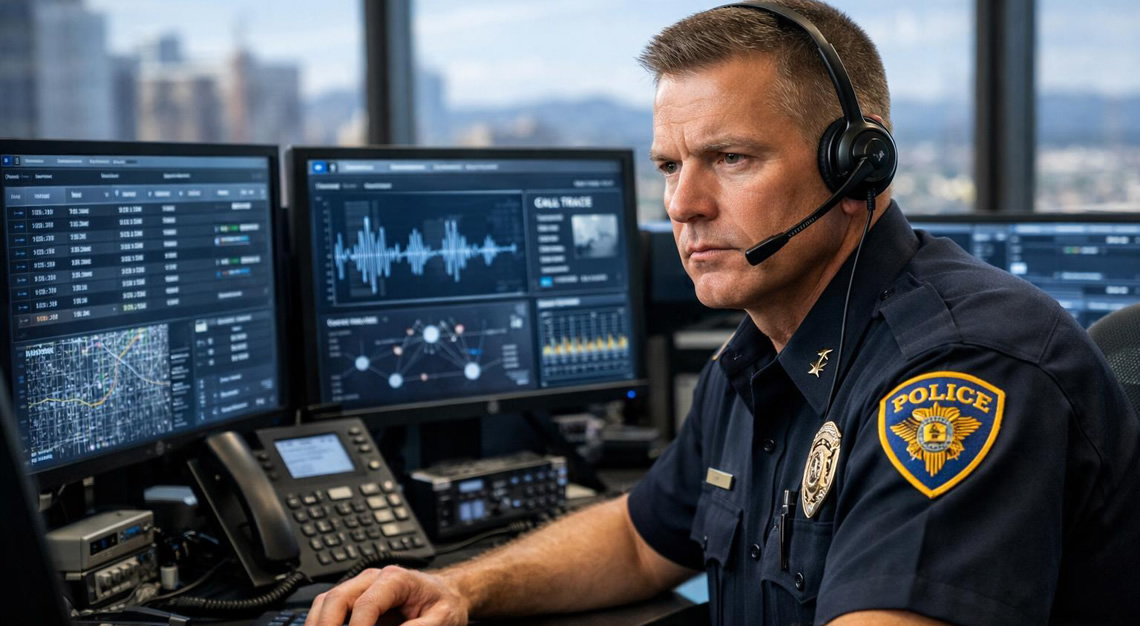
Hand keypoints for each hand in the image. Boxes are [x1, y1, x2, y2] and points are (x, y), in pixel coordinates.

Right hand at [304, 566, 468, 625]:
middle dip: (326, 625)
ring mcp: (361, 587)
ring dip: (318, 623)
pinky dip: (322, 623)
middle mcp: (373, 579)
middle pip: (337, 598)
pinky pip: (329, 608)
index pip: (366, 604)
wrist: (446, 594)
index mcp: (396, 579)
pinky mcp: (355, 599)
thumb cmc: (444, 604)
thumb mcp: (441, 620)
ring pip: (326, 601)